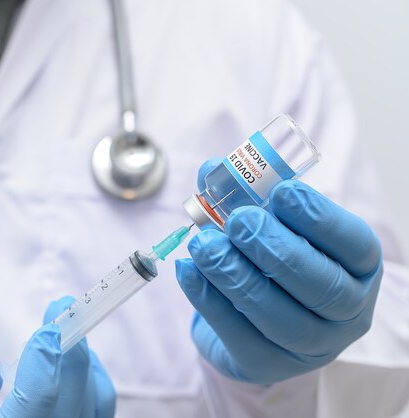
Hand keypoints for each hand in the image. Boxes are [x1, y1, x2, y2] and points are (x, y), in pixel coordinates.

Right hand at [0, 298, 114, 417]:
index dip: (43, 379)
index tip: (46, 333)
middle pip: (68, 415)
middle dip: (71, 361)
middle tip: (62, 309)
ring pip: (90, 412)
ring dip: (83, 368)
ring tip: (61, 327)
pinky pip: (93, 413)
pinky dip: (90, 381)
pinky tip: (69, 355)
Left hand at [175, 160, 382, 384]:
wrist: (253, 320)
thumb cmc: (271, 260)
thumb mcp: (270, 224)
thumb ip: (246, 196)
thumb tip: (212, 169)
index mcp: (358, 268)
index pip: (353, 244)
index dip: (319, 218)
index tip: (281, 192)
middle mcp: (346, 312)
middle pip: (320, 286)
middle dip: (275, 249)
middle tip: (239, 221)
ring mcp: (311, 346)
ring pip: (278, 316)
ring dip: (236, 276)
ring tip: (204, 244)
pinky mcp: (268, 364)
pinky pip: (238, 336)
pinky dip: (209, 300)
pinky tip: (188, 271)